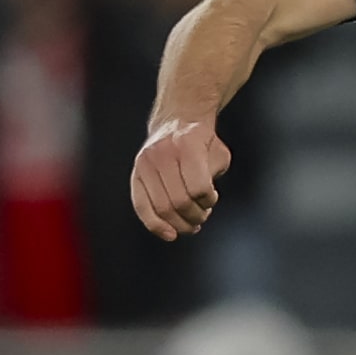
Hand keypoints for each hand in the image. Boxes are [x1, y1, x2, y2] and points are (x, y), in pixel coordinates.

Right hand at [131, 118, 230, 241]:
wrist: (178, 120)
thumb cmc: (204, 142)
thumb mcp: (219, 152)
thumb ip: (214, 174)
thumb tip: (203, 201)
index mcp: (188, 144)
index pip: (198, 187)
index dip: (208, 201)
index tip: (211, 200)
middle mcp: (162, 152)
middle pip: (179, 201)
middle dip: (194, 216)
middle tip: (202, 217)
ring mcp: (146, 163)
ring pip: (161, 207)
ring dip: (179, 223)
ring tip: (191, 224)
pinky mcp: (135, 173)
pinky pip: (141, 206)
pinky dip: (155, 225)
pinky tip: (169, 234)